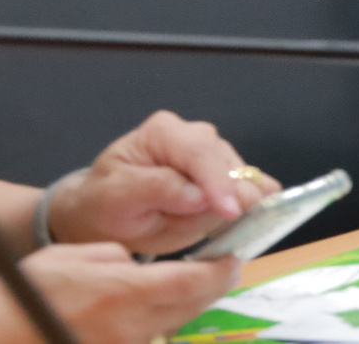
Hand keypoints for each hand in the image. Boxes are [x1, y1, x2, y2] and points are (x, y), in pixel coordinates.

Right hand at [5, 243, 236, 343]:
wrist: (4, 332)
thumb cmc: (31, 290)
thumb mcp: (77, 256)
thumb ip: (118, 258)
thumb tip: (140, 267)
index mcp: (125, 292)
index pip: (194, 283)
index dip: (220, 272)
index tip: (232, 258)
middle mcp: (131, 327)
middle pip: (191, 307)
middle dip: (212, 287)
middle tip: (222, 268)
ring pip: (171, 326)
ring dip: (187, 306)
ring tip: (193, 286)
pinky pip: (147, 339)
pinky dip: (159, 324)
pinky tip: (155, 310)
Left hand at [47, 112, 277, 256]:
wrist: (106, 214)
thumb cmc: (105, 205)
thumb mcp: (115, 199)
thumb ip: (157, 190)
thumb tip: (200, 196)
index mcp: (163, 132)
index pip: (201, 153)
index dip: (219, 182)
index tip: (231, 212)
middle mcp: (196, 135)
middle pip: (229, 164)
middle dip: (231, 196)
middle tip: (226, 227)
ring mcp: (216, 152)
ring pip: (245, 178)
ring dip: (233, 205)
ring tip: (203, 227)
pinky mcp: (229, 172)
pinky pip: (253, 186)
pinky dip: (251, 205)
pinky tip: (243, 221)